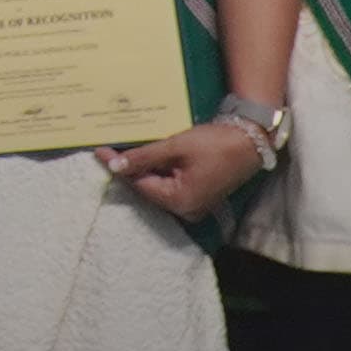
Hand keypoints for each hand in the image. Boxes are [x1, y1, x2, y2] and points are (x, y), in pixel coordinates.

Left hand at [113, 116, 268, 221]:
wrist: (251, 140)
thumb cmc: (215, 143)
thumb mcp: (176, 147)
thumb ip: (143, 157)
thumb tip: (113, 165)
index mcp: (178, 201)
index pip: (138, 184)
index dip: (119, 167)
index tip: (99, 151)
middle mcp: (185, 210)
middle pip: (148, 188)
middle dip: (130, 169)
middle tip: (108, 149)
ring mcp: (193, 205)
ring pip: (159, 186)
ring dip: (145, 169)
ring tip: (125, 150)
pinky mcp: (199, 196)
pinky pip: (172, 185)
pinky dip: (160, 171)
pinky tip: (150, 156)